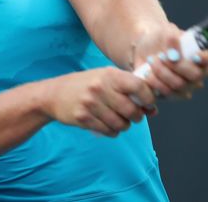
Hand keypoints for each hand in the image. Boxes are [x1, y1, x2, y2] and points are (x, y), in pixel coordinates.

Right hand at [43, 67, 157, 136]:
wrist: (55, 93)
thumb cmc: (86, 84)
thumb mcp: (105, 78)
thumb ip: (128, 89)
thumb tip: (153, 109)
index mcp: (109, 75)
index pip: (139, 87)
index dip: (149, 98)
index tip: (148, 103)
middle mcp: (100, 88)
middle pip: (131, 110)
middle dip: (137, 116)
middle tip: (135, 116)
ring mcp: (91, 103)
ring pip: (121, 124)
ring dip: (125, 126)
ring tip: (120, 121)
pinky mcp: (83, 118)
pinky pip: (108, 131)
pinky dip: (113, 131)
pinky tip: (109, 125)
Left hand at [133, 23, 207, 99]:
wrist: (145, 48)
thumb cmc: (161, 38)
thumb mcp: (165, 31)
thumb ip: (172, 36)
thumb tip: (175, 46)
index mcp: (207, 51)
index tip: (195, 55)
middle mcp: (202, 70)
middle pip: (197, 75)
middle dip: (177, 66)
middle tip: (162, 56)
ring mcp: (190, 85)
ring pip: (181, 85)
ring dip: (163, 73)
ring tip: (152, 61)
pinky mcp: (175, 94)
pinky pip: (169, 94)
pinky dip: (156, 83)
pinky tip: (149, 73)